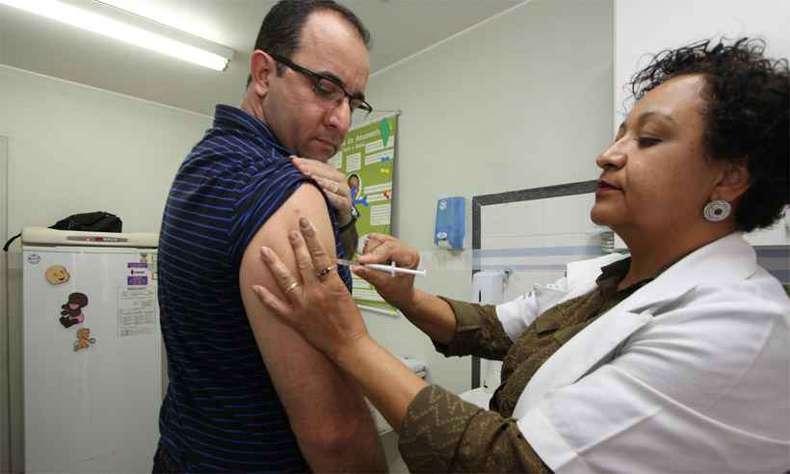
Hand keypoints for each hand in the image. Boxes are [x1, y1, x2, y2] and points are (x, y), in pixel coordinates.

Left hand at [252, 217, 368, 360]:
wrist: (348, 345)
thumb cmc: (351, 322)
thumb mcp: (345, 293)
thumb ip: (331, 279)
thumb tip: (322, 265)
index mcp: (330, 283)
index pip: (319, 253)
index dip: (311, 236)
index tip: (304, 224)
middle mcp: (314, 292)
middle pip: (302, 262)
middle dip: (295, 244)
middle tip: (289, 232)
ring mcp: (302, 305)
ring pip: (285, 280)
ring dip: (274, 264)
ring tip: (265, 250)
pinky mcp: (295, 319)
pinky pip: (275, 307)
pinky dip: (265, 297)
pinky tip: (255, 287)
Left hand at [290, 156, 353, 224]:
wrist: (338, 217)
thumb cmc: (325, 200)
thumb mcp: (316, 185)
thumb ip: (307, 173)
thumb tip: (292, 159)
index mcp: (333, 173)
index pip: (319, 165)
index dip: (307, 162)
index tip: (293, 160)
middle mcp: (340, 181)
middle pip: (327, 172)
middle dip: (312, 169)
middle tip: (300, 168)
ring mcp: (345, 192)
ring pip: (334, 185)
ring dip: (322, 181)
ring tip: (311, 177)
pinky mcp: (346, 204)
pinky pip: (339, 199)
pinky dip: (332, 196)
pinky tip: (323, 193)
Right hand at [354, 234, 419, 309]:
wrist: (402, 294)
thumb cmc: (399, 291)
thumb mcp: (385, 286)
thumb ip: (370, 275)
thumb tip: (357, 267)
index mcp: (410, 257)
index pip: (390, 248)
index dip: (374, 254)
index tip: (361, 261)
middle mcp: (405, 248)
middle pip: (382, 242)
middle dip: (370, 254)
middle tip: (364, 266)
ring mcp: (396, 245)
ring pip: (376, 239)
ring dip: (369, 253)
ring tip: (372, 266)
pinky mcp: (388, 245)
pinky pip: (375, 241)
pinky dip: (369, 251)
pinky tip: (373, 261)